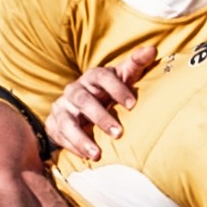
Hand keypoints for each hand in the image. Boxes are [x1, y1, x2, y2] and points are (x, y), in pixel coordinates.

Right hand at [46, 44, 158, 159]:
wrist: (78, 108)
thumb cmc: (107, 93)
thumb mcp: (121, 78)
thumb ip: (135, 65)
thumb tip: (152, 49)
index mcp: (92, 78)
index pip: (102, 77)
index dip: (117, 89)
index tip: (132, 105)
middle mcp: (75, 90)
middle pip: (83, 100)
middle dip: (100, 117)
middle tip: (119, 133)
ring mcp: (62, 108)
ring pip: (68, 121)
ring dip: (82, 138)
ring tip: (97, 153)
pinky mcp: (55, 124)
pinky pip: (61, 136)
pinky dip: (73, 147)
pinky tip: (87, 157)